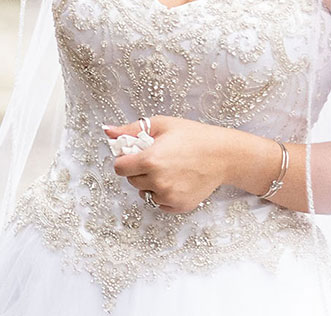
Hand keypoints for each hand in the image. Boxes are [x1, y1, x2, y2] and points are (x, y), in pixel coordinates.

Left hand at [104, 115, 231, 212]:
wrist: (223, 155)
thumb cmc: (194, 136)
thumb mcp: (161, 125)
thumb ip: (131, 130)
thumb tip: (108, 131)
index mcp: (150, 160)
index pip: (120, 168)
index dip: (126, 160)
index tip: (136, 154)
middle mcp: (157, 181)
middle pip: (132, 180)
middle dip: (138, 170)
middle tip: (156, 158)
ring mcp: (169, 196)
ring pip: (145, 193)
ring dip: (150, 183)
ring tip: (168, 169)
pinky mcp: (179, 206)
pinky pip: (160, 203)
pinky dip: (163, 194)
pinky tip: (176, 180)